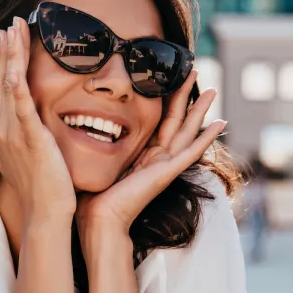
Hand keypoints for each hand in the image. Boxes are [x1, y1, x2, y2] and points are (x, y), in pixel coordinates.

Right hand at [0, 16, 75, 224]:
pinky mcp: (30, 139)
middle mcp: (4, 128)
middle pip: (2, 80)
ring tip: (12, 29)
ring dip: (11, 57)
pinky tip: (16, 68)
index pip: (1, 87)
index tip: (7, 36)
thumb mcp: (9, 159)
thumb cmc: (34, 189)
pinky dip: (17, 86)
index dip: (3, 61)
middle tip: (10, 21)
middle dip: (6, 50)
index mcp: (2, 130)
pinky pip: (21, 108)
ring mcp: (15, 132)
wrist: (43, 213)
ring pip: (10, 86)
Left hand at [76, 72, 225, 236]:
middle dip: (184, 96)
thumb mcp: (93, 161)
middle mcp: (156, 159)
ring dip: (199, 109)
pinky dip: (206, 137)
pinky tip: (220, 123)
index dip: (164, 100)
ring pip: (186, 130)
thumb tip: (72, 124)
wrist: (99, 220)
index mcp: (140, 155)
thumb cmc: (92, 198)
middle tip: (193, 72)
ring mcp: (164, 166)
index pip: (156, 122)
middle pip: (175, 120)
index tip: (167, 78)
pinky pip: (191, 151)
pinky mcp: (167, 172)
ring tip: (212, 90)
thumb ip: (91, 144)